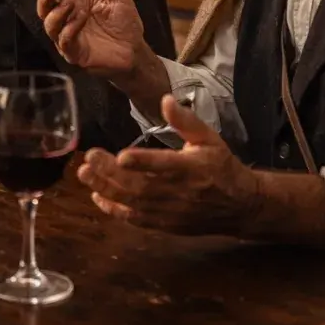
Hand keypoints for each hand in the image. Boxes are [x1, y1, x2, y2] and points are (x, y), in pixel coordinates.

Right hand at [35, 0, 144, 77]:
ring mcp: (70, 38)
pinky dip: (68, 30)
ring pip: (51, 26)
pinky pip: (64, 42)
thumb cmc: (125, 26)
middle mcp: (69, 20)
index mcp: (78, 3)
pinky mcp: (74, 54)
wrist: (135, 51)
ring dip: (58, 12)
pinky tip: (79, 19)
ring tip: (71, 2)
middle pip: (47, 9)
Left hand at [77, 95, 260, 235]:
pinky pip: (135, 219)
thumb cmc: (221, 167)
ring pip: (133, 203)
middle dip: (111, 173)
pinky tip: (97, 196)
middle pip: (140, 185)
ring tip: (84, 174)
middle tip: (88, 158)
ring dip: (106, 189)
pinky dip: (114, 209)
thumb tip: (166, 99)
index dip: (143, 162)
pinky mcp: (164, 225)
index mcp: (192, 168)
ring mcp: (169, 212)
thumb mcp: (209, 139)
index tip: (121, 156)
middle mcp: (179, 192)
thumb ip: (186, 121)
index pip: (164, 166)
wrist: (240, 207)